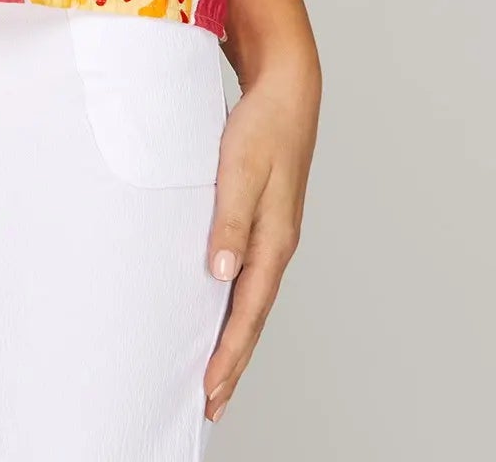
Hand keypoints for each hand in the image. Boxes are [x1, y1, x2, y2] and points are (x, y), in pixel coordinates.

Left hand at [202, 44, 320, 423]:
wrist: (285, 91)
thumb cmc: (261, 126)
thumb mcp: (240, 169)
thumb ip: (229, 221)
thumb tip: (222, 273)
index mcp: (274, 239)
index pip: (249, 311)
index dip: (230, 353)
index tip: (211, 390)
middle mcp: (276, 244)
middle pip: (253, 316)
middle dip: (232, 362)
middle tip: (210, 405)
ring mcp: (271, 235)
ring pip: (251, 299)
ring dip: (233, 337)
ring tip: (214, 373)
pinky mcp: (262, 221)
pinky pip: (248, 276)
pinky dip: (234, 304)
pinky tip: (219, 311)